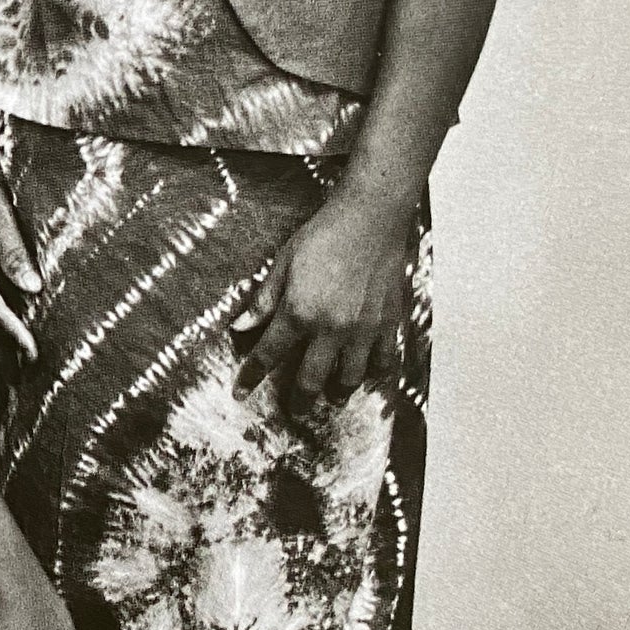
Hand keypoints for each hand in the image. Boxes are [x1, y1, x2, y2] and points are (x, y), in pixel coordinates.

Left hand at [231, 190, 410, 409]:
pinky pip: (384, 361)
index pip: (268, 355)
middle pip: (311, 378)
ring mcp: (363, 329)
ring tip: (332, 402)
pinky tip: (369, 380)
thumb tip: (240, 326)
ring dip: (338, 394)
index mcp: (299, 312)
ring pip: (350, 378)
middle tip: (295, 412)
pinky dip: (375, 375)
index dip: (251, 376)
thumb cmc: (324, 235)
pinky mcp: (388, 322)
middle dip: (299, 400)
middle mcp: (331, 328)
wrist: (371, 216)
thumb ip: (264, 301)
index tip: (241, 392)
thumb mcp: (283, 264)